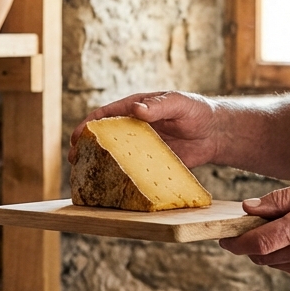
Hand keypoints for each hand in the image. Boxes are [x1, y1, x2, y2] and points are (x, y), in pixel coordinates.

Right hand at [68, 90, 221, 167]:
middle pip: (103, 137)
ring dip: (99, 164)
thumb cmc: (196, 111)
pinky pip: (132, 171)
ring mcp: (141, 147)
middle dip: (85, 146)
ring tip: (85, 176)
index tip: (76, 135)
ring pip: (115, 156)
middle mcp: (133, 129)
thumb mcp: (178, 103)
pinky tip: (111, 188)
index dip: (88, 125)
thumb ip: (158, 105)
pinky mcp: (150, 164)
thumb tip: (136, 109)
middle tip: (73, 159)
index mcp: (134, 109)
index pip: (105, 115)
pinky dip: (120, 178)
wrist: (216, 134)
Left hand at [220, 177, 289, 280]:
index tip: (224, 239)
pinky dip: (284, 255)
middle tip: (253, 225)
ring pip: (274, 264)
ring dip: (267, 249)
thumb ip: (278, 200)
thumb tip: (248, 209)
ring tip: (281, 228)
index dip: (236, 243)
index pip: (259, 242)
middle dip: (251, 242)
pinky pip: (289, 268)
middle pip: (262, 255)